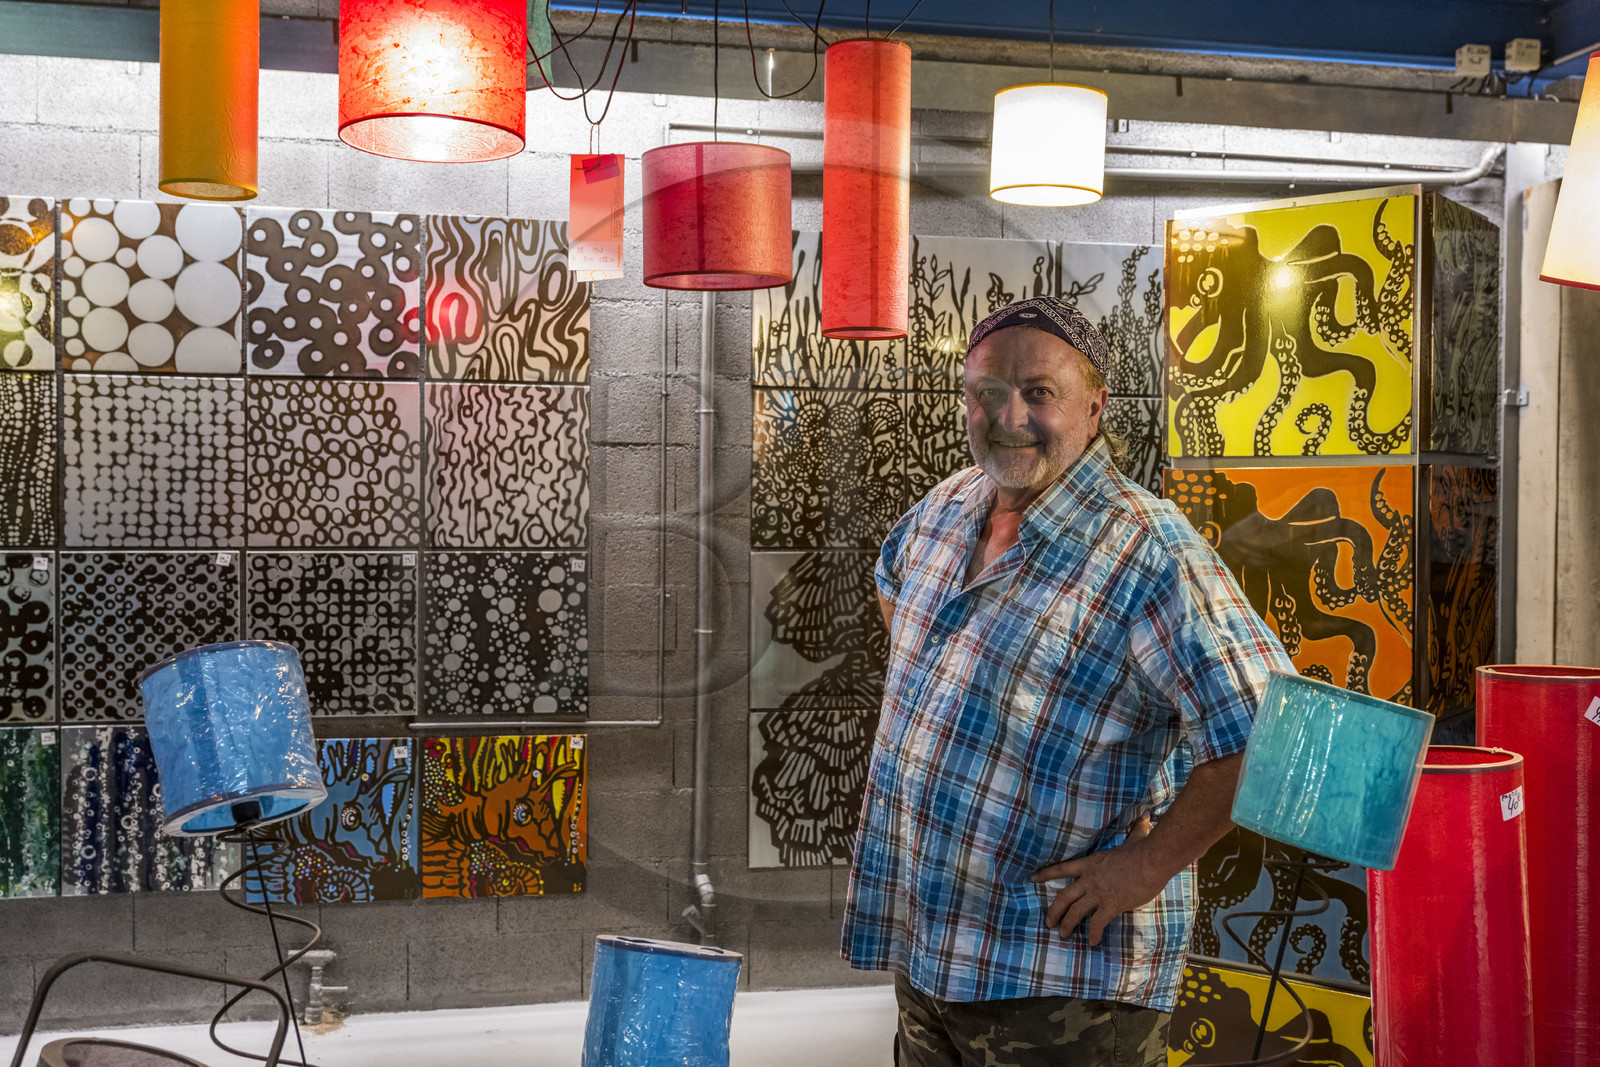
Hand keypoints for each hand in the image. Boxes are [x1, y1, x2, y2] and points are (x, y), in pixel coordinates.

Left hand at [1032, 817, 1164, 946]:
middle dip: (1054, 911)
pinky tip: (1092, 942)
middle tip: (1049, 922)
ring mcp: (1098, 892)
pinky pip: (1097, 923)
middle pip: (1063, 896)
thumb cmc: (1143, 851)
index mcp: (1091, 863)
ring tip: (1063, 935)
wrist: (1151, 860)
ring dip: (1067, 925)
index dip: (1046, 874)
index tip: (1032, 878)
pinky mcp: (1110, 904)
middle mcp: (1089, 879)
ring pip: (1075, 912)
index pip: (1062, 868)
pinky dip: (1093, 934)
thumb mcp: (1134, 839)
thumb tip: (1145, 817)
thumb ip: (1135, 831)